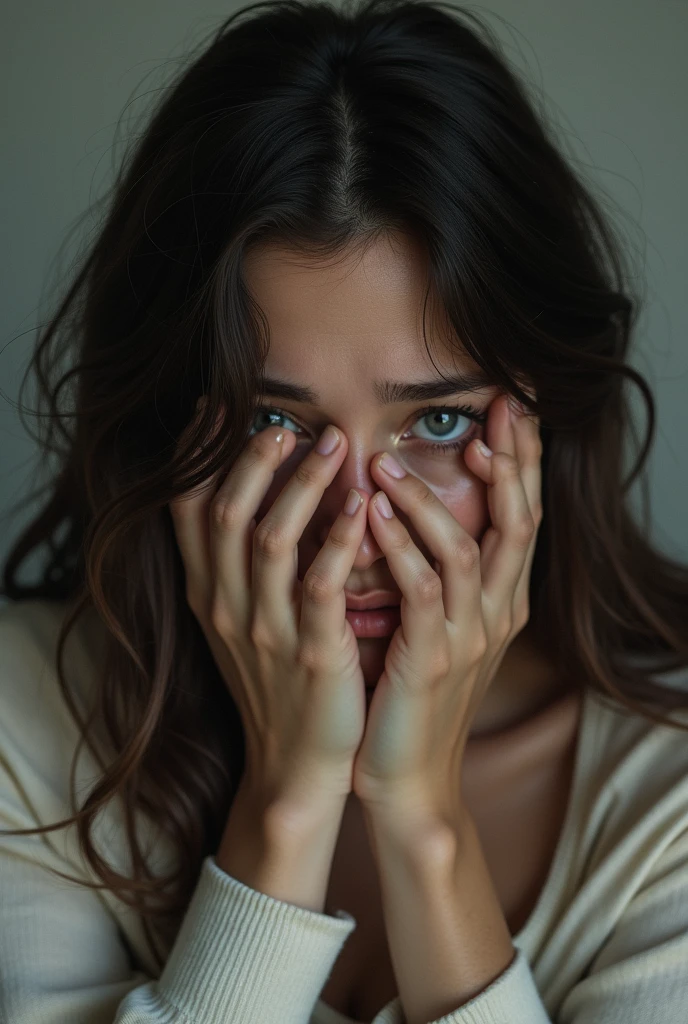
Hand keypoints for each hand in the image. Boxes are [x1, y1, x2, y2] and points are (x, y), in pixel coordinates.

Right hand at [168, 401, 371, 825]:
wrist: (296, 765)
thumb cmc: (278, 685)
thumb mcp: (244, 623)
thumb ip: (242, 565)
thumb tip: (254, 494)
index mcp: (209, 594)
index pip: (187, 511)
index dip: (197, 456)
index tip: (216, 408)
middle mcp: (227, 606)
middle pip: (224, 512)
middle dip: (252, 457)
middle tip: (286, 420)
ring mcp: (266, 630)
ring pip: (269, 539)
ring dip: (301, 485)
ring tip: (333, 444)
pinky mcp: (311, 653)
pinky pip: (319, 586)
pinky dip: (337, 541)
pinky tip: (362, 506)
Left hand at [351, 393, 542, 827]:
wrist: (408, 775)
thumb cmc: (413, 694)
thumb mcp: (438, 626)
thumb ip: (437, 571)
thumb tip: (415, 507)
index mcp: (501, 601)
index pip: (523, 517)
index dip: (522, 462)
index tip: (509, 409)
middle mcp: (497, 613)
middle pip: (518, 522)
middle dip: (510, 461)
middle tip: (497, 408)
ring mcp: (469, 638)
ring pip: (464, 550)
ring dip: (427, 500)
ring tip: (387, 461)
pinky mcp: (430, 660)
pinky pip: (420, 592)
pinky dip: (398, 548)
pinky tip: (372, 515)